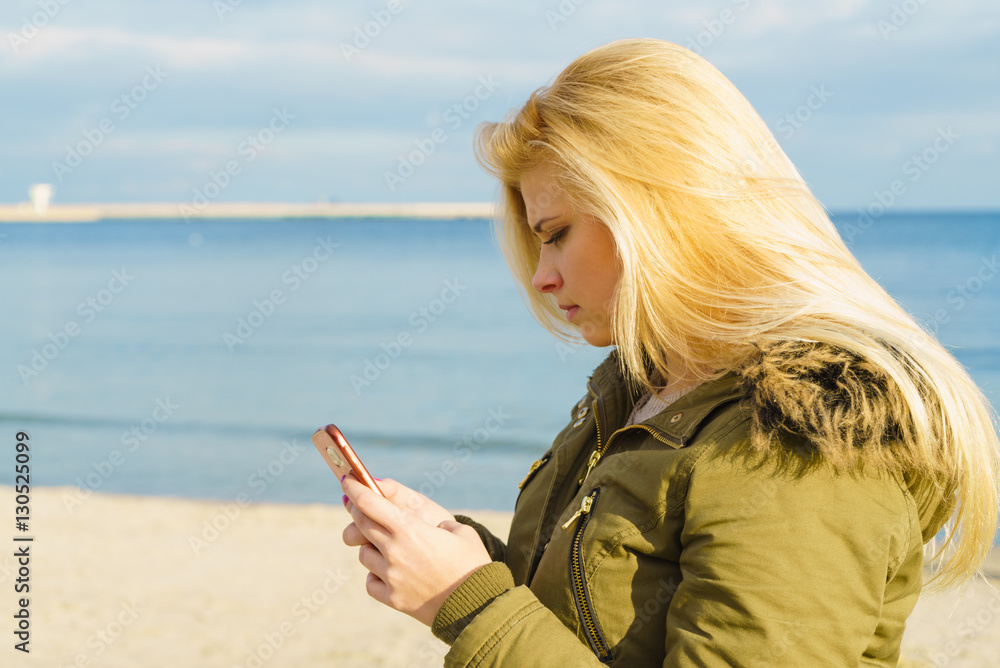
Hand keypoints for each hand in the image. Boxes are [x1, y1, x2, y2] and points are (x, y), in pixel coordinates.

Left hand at [341, 474, 491, 625]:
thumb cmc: (473, 563)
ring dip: (371, 546)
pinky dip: (376, 575)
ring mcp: (391, 577)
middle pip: (361, 525)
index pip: (369, 503)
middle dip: (356, 511)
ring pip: (363, 554)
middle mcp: (394, 551)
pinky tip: (390, 572)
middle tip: (356, 505)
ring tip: (386, 546)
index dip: (354, 489)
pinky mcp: (392, 599)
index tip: (347, 480)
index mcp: (410, 529)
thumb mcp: (461, 531)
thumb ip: (437, 522)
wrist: (478, 605)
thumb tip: (424, 525)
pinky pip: (371, 581)